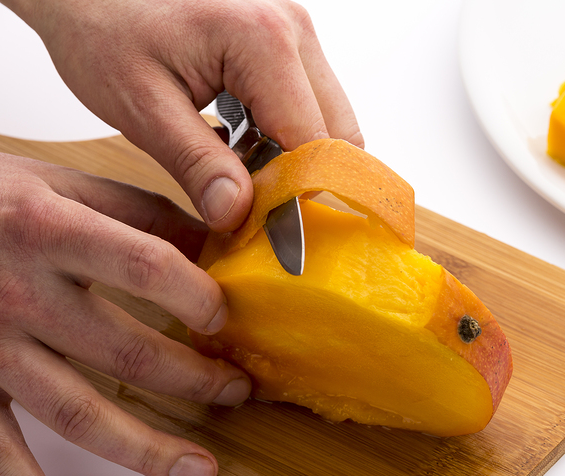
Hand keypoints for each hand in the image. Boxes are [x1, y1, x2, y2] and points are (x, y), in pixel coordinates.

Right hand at [0, 153, 251, 475]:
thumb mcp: (60, 182)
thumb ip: (140, 209)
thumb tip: (221, 236)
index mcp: (48, 228)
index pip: (147, 267)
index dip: (199, 297)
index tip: (230, 319)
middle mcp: (18, 292)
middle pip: (125, 352)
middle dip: (194, 379)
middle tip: (237, 391)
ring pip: (77, 413)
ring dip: (145, 447)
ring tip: (200, 467)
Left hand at [7, 0, 362, 232]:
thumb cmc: (104, 30)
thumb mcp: (142, 106)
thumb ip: (196, 163)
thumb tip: (238, 214)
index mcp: (263, 40)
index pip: (312, 143)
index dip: (296, 196)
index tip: (268, 234)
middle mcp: (293, 30)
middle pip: (337, 135)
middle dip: (300, 179)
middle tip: (250, 205)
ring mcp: (295, 33)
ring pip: (329, 124)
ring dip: (293, 159)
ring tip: (237, 168)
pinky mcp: (288, 44)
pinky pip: (309, 106)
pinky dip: (284, 138)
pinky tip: (240, 143)